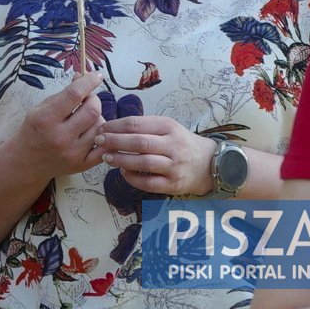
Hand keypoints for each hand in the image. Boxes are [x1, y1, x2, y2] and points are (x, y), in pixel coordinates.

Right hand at [17, 71, 105, 176]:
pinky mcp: (82, 165)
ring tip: (86, 118)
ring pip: (100, 126)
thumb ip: (63, 94)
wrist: (26, 162)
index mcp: (46, 119)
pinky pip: (104, 146)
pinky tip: (93, 132)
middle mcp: (60, 137)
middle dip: (94, 100)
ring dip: (97, 117)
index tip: (97, 75)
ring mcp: (73, 153)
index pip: (74, 94)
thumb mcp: (40, 108)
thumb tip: (83, 76)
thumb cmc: (33, 130)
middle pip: (92, 111)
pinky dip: (103, 135)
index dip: (88, 81)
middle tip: (88, 99)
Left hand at [94, 114, 217, 195]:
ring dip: (121, 160)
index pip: (137, 124)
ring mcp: (175, 166)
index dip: (115, 126)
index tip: (101, 128)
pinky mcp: (174, 185)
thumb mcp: (168, 127)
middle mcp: (173, 146)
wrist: (210, 164)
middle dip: (115, 141)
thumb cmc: (181, 143)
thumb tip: (112, 127)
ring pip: (143, 163)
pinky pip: (149, 183)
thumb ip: (144, 126)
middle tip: (99, 140)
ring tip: (106, 157)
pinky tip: (123, 172)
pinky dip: (133, 178)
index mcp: (169, 127)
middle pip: (139, 142)